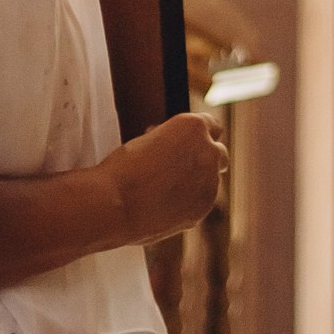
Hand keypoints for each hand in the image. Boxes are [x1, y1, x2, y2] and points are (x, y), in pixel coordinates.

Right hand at [110, 113, 227, 245]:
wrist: (115, 203)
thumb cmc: (123, 168)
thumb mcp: (148, 139)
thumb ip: (171, 141)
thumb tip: (173, 148)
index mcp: (194, 126)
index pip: (211, 125)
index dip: (196, 136)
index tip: (183, 144)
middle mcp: (209, 151)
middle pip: (218, 152)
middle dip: (204, 158)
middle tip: (179, 167)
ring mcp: (210, 182)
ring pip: (212, 180)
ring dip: (197, 182)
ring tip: (165, 190)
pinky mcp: (203, 208)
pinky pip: (201, 201)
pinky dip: (190, 202)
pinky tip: (164, 205)